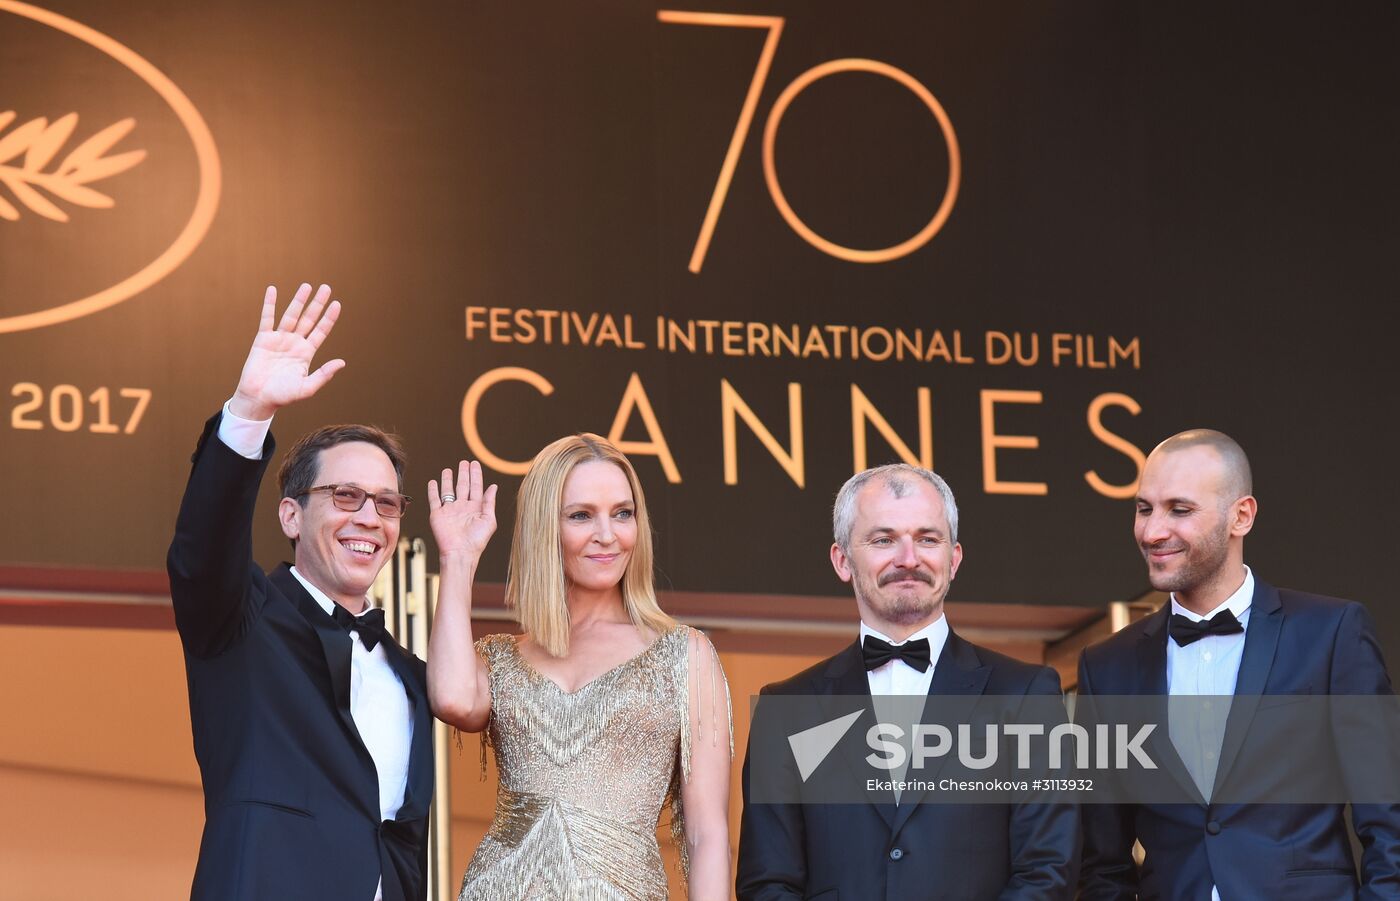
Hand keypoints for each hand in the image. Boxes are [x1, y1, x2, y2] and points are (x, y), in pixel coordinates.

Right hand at [230, 283, 344, 419]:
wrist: (258, 398)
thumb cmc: (283, 396)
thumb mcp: (307, 387)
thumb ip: (324, 374)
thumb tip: (342, 362)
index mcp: (307, 353)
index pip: (321, 331)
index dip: (329, 318)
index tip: (337, 304)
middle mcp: (295, 343)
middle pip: (309, 318)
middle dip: (317, 303)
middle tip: (326, 287)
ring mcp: (279, 339)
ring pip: (291, 315)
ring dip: (298, 300)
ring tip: (306, 285)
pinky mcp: (263, 339)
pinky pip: (267, 318)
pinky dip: (269, 304)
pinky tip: (272, 289)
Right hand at [429, 460, 497, 560]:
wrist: (460, 553)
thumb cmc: (476, 540)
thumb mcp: (489, 520)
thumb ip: (489, 502)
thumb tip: (494, 486)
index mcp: (475, 508)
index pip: (476, 487)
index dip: (476, 475)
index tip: (474, 463)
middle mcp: (462, 508)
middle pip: (463, 486)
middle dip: (464, 474)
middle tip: (464, 462)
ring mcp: (449, 511)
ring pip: (448, 491)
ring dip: (448, 480)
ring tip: (448, 469)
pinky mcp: (437, 515)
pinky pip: (434, 500)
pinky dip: (433, 490)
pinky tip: (434, 482)